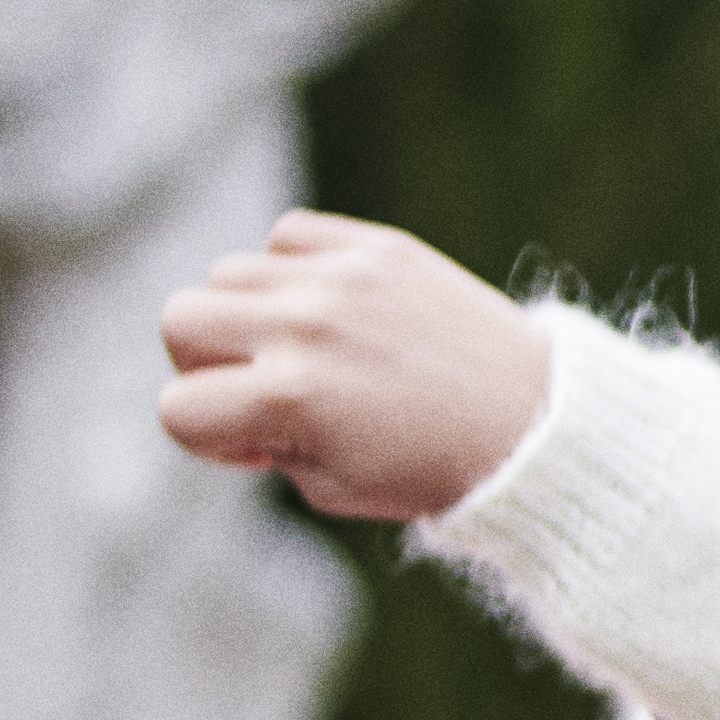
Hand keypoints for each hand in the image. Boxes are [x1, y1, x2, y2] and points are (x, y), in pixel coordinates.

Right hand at [154, 213, 546, 523]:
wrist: (541, 426)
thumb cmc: (436, 469)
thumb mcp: (333, 486)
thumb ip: (258, 441)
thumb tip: (226, 393)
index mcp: (292, 400)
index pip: (177, 409)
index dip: (211, 438)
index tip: (266, 447)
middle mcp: (307, 329)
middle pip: (178, 320)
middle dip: (207, 366)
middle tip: (266, 389)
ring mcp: (342, 279)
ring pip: (227, 273)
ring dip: (249, 315)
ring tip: (308, 351)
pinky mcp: (379, 247)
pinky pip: (290, 233)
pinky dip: (294, 265)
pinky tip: (334, 308)